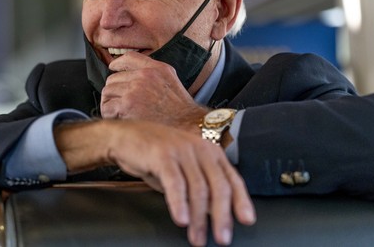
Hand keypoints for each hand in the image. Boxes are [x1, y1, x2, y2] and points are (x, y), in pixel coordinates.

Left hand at [101, 52, 206, 131]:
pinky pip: (107, 107)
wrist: (187, 125)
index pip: (129, 58)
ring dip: (110, 103)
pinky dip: (109, 114)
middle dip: (114, 91)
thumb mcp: (171, 80)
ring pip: (107, 92)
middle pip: (113, 78)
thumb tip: (136, 75)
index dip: (117, 64)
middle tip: (120, 102)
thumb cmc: (181, 109)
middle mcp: (143, 76)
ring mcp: (134, 90)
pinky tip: (118, 118)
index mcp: (155, 68)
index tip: (113, 69)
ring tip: (118, 112)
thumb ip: (154, 73)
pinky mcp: (126, 105)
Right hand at [105, 120, 255, 245]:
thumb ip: (201, 189)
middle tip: (222, 238)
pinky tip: (181, 219)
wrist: (127, 137)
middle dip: (222, 216)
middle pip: (218, 186)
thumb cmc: (157, 155)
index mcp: (211, 152)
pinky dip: (179, 204)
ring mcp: (182, 151)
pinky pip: (175, 183)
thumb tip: (217, 215)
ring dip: (198, 218)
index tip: (247, 220)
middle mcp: (200, 149)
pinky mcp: (162, 155)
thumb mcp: (185, 170)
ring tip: (197, 237)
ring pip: (198, 188)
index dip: (241, 201)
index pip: (233, 178)